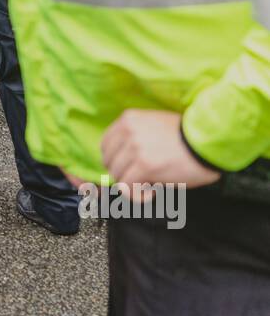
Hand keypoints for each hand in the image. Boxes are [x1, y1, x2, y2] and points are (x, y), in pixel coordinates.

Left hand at [101, 109, 220, 187]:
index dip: (115, 161)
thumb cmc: (187, 136)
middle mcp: (128, 131)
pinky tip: (154, 192)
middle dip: (124, 175)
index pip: (105, 145)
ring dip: (133, 187)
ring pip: (117, 177)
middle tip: (143, 180)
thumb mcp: (155, 126)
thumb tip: (121, 162)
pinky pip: (128, 189)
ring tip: (152, 186)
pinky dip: (139, 196)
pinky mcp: (144, 166)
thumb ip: (135, 138)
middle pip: (109, 163)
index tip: (128, 170)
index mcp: (128, 119)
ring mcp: (135, 148)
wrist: (210, 139)